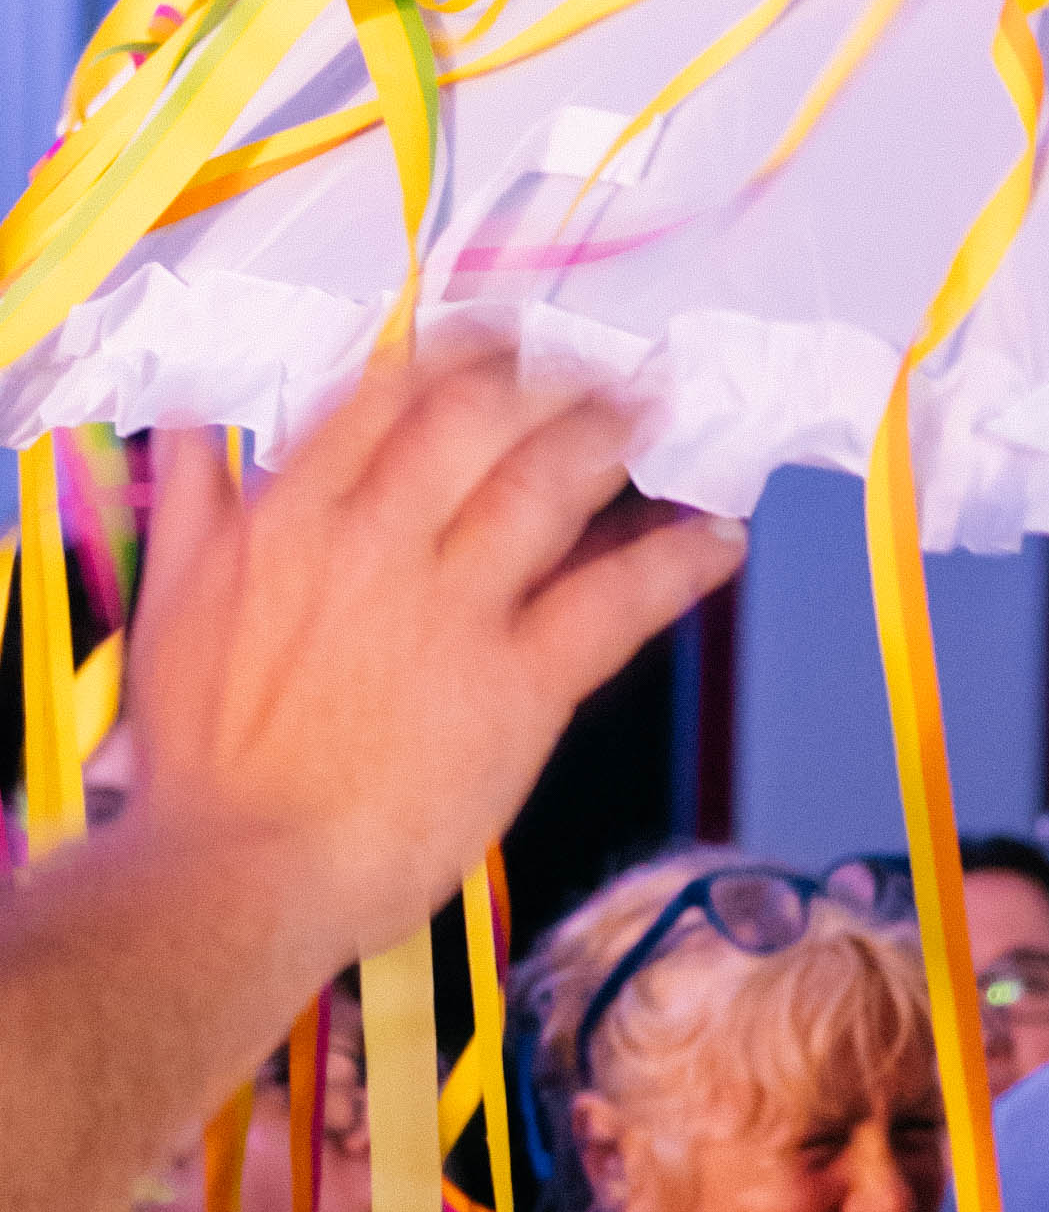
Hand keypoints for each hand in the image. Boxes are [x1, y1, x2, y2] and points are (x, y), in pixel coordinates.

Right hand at [119, 339, 741, 997]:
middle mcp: (376, 543)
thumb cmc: (198, 759)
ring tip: (657, 409)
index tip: (501, 339)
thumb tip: (193, 416)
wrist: (238, 872)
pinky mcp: (514, 687)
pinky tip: (718, 538)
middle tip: (600, 360)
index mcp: (291, 517)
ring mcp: (450, 610)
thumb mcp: (168, 600)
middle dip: (551, 377)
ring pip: (548, 488)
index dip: (462, 355)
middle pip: (481, 421)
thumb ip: (193, 496)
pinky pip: (613, 604)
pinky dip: (675, 564)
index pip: (390, 397)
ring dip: (614, 438)